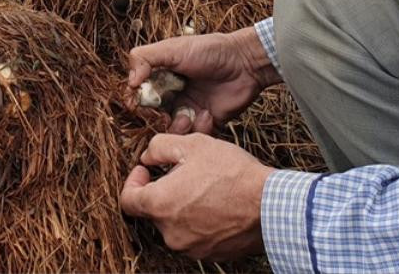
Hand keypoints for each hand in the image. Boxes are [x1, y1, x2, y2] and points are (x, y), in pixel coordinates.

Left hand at [121, 133, 271, 260]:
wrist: (270, 205)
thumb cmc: (232, 173)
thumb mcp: (192, 144)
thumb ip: (159, 147)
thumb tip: (148, 157)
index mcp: (160, 205)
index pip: (128, 200)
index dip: (133, 181)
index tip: (147, 170)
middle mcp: (170, 232)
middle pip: (153, 211)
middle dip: (163, 191)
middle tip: (184, 173)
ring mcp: (190, 247)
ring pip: (175, 223)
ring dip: (182, 206)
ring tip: (205, 188)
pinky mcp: (210, 254)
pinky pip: (194, 236)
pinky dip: (199, 221)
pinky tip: (217, 204)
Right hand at [127, 27, 280, 133]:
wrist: (246, 63)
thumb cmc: (210, 50)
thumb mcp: (173, 48)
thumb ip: (145, 58)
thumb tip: (130, 82)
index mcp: (161, 77)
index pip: (139, 94)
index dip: (137, 102)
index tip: (139, 104)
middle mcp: (172, 94)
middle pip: (153, 116)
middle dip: (156, 119)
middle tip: (165, 115)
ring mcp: (189, 109)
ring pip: (172, 130)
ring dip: (178, 126)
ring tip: (189, 115)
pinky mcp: (206, 122)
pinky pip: (195, 136)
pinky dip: (199, 128)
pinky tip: (208, 114)